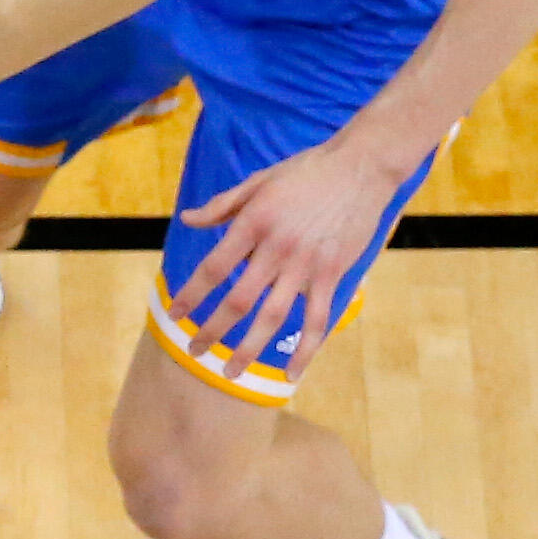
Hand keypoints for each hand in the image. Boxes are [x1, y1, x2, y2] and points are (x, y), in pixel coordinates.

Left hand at [171, 131, 407, 366]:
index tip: (175, 314)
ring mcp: (307, 264)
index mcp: (255, 221)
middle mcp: (277, 247)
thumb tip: (187, 219)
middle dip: (212, 330)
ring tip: (230, 373)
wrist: (362, 165)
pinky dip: (305, 349)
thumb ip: (223, 204)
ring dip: (249, 349)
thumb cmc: (308, 171)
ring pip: (272, 317)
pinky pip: (316, 320)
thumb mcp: (260, 180)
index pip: (214, 267)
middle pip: (238, 300)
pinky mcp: (333, 273)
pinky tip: (292, 373)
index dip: (192, 294)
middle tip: (194, 351)